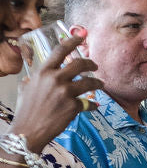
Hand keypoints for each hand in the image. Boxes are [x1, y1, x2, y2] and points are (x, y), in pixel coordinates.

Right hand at [10, 35, 100, 151]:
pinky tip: (94, 106)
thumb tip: (32, 78)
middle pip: (80, 64)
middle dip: (90, 63)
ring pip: (89, 82)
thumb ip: (31, 80)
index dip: (73, 41)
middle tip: (95, 66)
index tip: (82, 36)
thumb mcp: (24, 89)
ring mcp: (65, 92)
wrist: (28, 131)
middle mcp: (55, 79)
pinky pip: (88, 103)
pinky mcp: (73, 107)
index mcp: (43, 71)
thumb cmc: (25, 111)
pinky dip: (93, 105)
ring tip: (101, 85)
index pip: (60, 51)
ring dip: (98, 83)